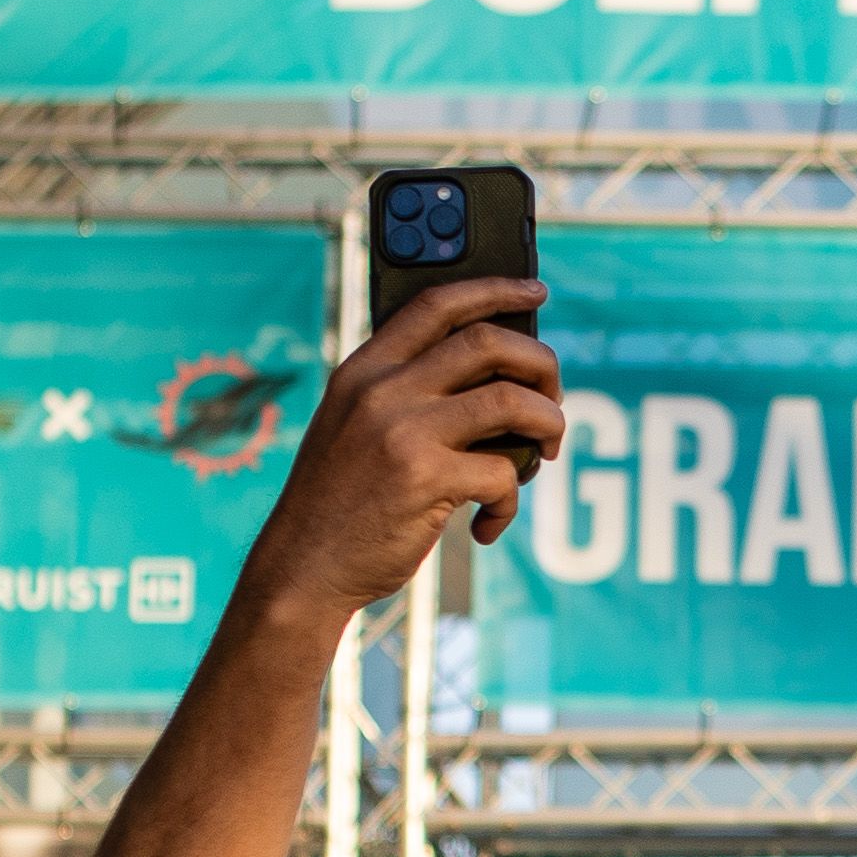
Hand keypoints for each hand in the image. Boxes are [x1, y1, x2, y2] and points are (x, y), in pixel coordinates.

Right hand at [252, 277, 559, 620]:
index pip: (438, 305)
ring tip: (545, 452)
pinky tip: (487, 523)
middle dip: (542, 366)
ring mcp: (404, 431)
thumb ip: (404, 394)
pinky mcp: (426, 478)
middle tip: (554, 397)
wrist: (302, 566)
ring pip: (511, 401)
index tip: (535, 293)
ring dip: (547, 424)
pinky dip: (510, 502)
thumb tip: (496, 380)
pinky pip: (503, 474)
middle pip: (489, 343)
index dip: (495, 290)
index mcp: (365, 368)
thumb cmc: (338, 502)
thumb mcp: (353, 426)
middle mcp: (383, 389)